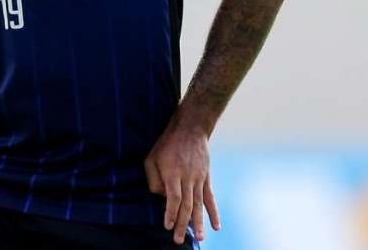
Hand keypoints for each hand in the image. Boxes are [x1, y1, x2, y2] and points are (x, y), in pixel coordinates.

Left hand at [144, 119, 220, 244]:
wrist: (190, 129)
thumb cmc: (166, 144)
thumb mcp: (152, 157)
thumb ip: (153, 179)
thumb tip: (160, 197)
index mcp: (173, 172)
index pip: (173, 197)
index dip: (170, 212)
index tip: (167, 225)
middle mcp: (188, 177)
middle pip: (186, 205)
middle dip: (182, 224)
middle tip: (178, 240)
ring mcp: (199, 179)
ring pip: (199, 204)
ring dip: (199, 223)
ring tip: (199, 238)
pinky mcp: (206, 178)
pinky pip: (210, 198)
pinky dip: (213, 213)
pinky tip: (216, 226)